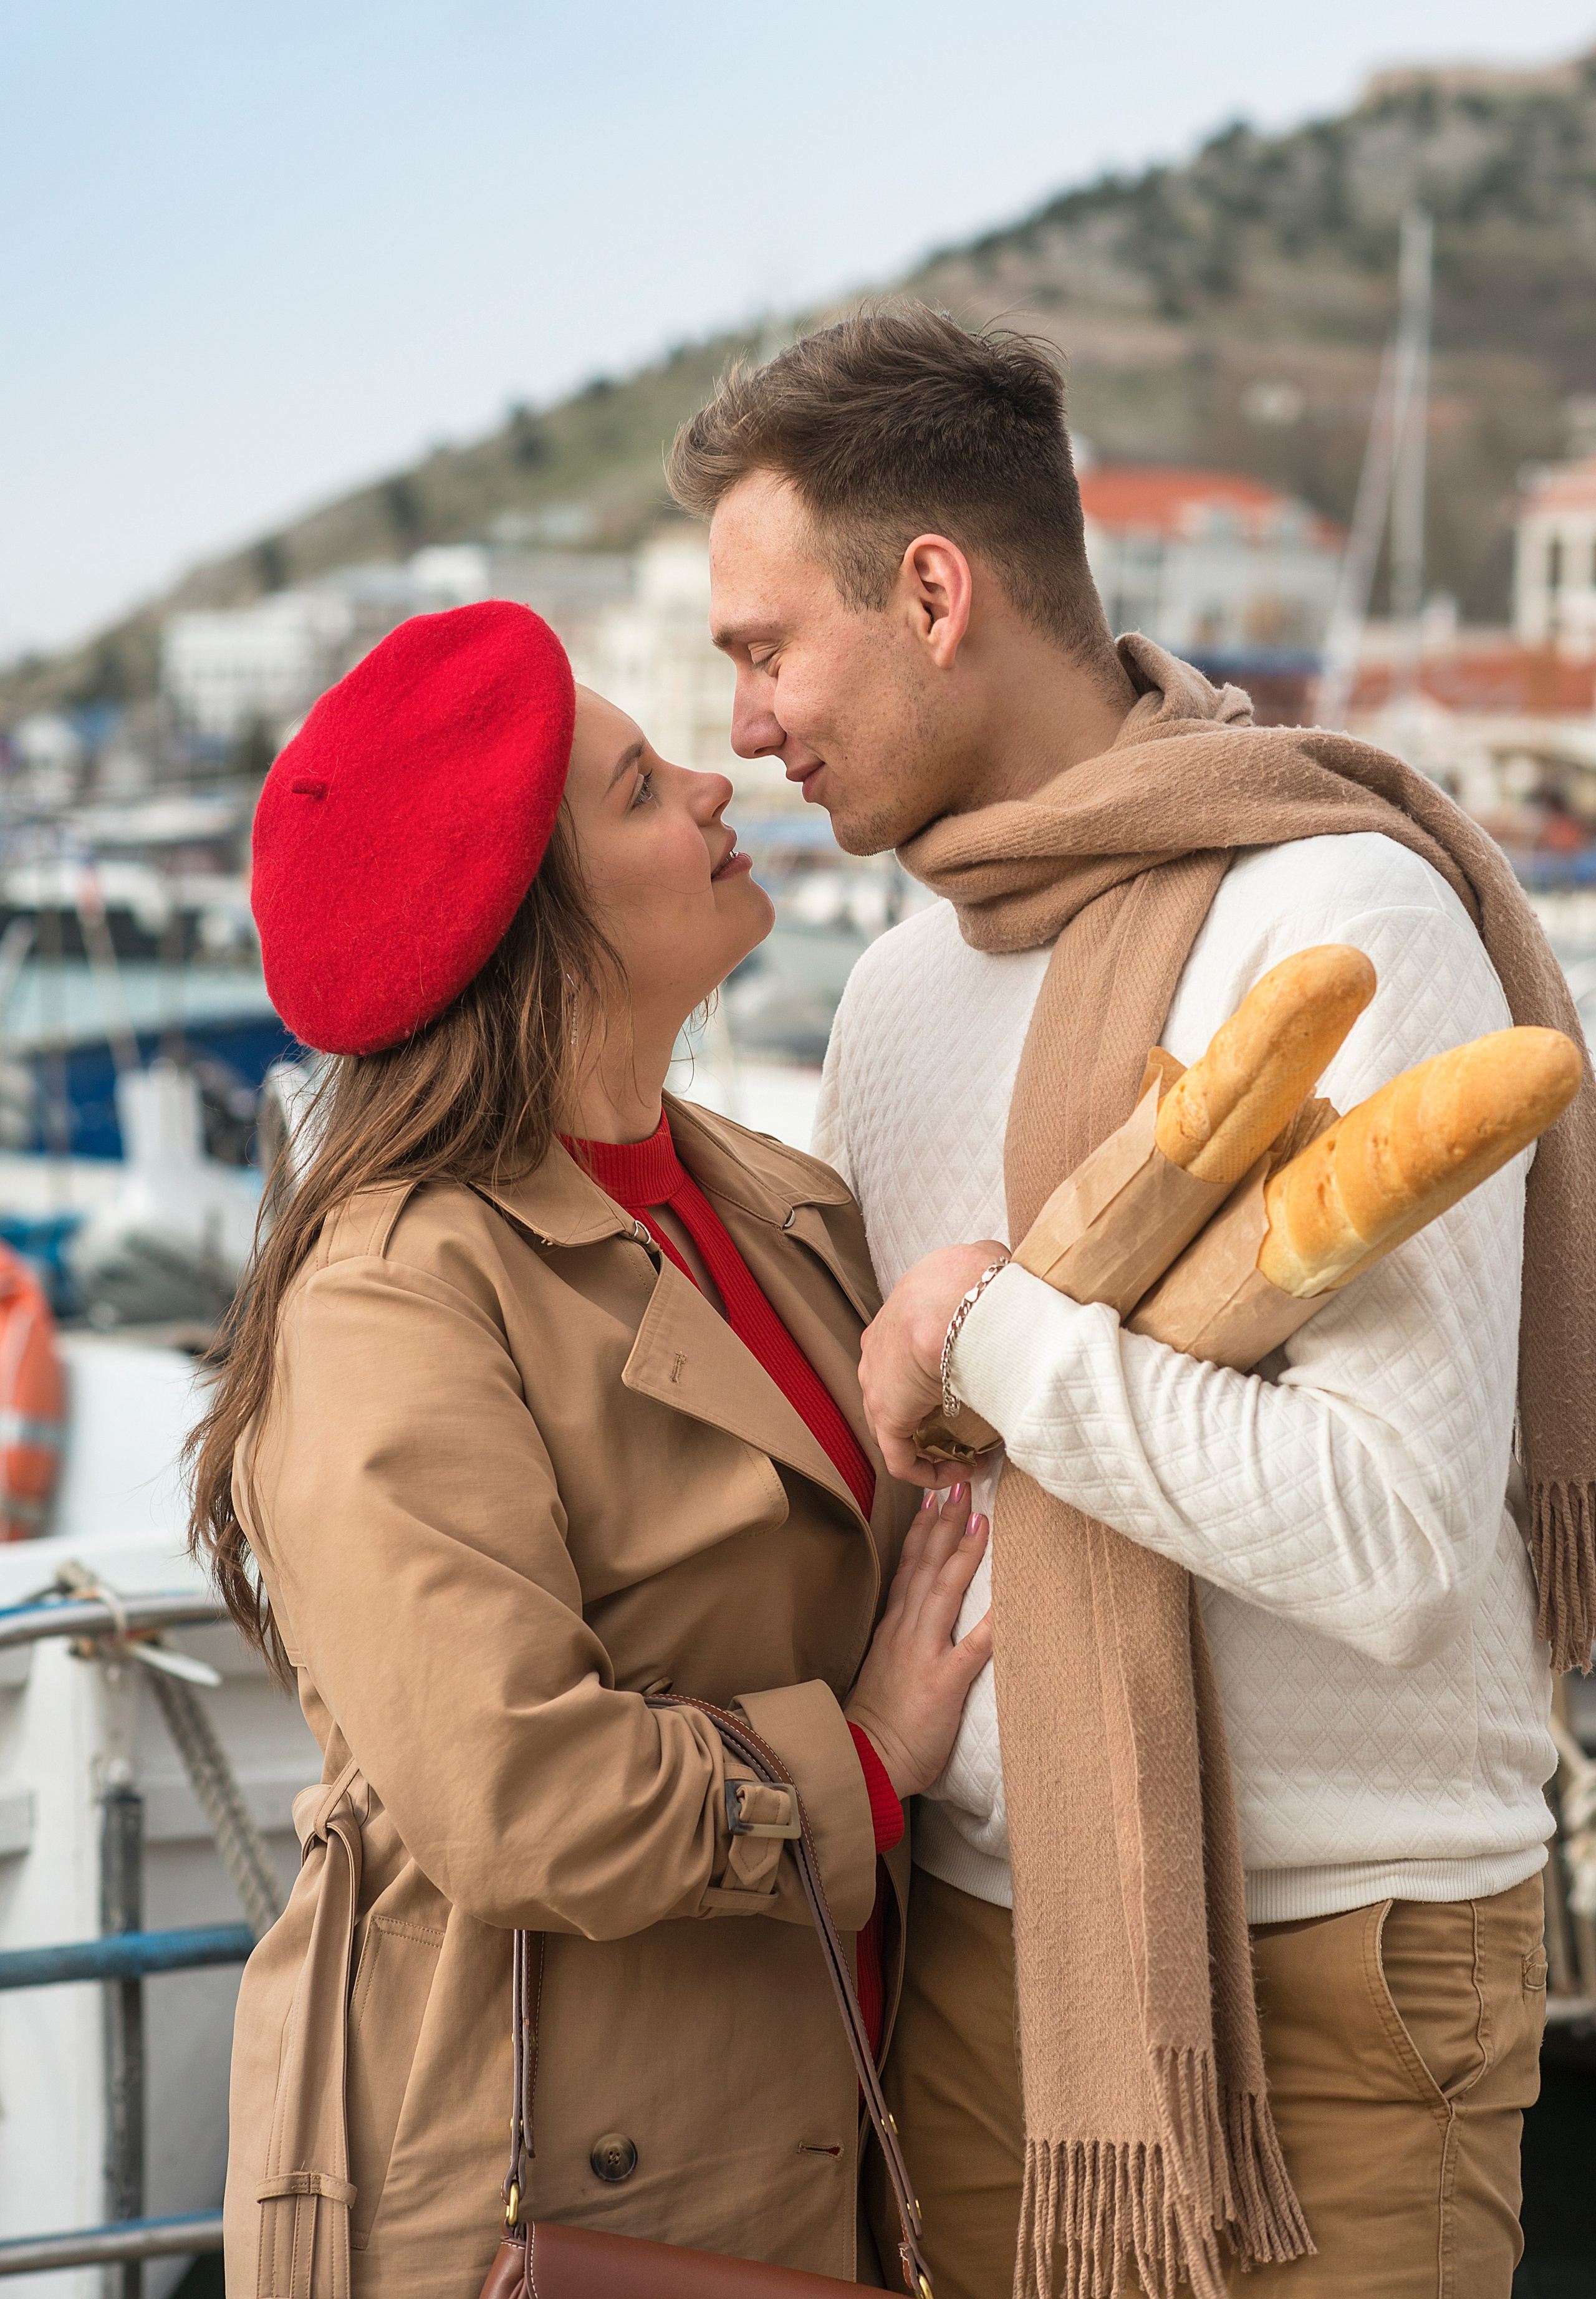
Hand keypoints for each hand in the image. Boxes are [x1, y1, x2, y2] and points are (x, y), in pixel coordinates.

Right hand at [845, 1484, 992, 1798]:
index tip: (934, 1499)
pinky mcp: (943, 1681)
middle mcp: (906, 1630)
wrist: (862, 1761)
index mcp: (893, 1628)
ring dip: (963, 1552)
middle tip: (961, 1487)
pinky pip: (973, 1646)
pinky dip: (993, 1620)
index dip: (922, 1531)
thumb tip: (918, 1625)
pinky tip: (1011, 1598)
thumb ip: (901, 1644)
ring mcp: (923, 1652)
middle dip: (944, 1524)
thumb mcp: (883, 1672)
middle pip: (926, 1566)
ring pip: (944, 1590)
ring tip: (981, 1518)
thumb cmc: (875, 1726)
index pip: (908, 1568)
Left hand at [859, 1241, 1008, 1483]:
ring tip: (971, 1455)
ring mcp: (876, 1384)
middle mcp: (878, 1353)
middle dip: (933, 1417)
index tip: (970, 1394)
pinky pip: (900, 1457)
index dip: (937, 1382)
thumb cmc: (975, 1282)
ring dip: (933, 1446)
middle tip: (971, 1430)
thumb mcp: (983, 1268)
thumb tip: (1003, 1274)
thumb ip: (988, 1274)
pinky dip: (928, 1472)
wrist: (957, 1298)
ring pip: (898, 1427)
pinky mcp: (886, 1415)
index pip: (907, 1358)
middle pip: (900, 1393)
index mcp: (897, 1320)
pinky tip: (960, 1473)